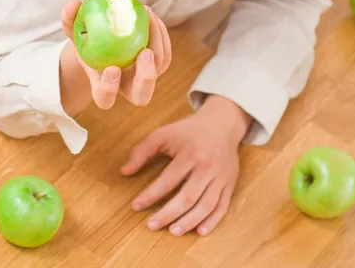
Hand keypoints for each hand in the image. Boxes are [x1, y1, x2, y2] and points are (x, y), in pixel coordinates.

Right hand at [61, 0, 171, 109]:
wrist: (104, 40)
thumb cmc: (87, 38)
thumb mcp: (74, 29)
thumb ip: (70, 19)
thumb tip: (70, 5)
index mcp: (102, 87)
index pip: (105, 98)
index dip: (109, 88)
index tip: (111, 68)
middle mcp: (126, 87)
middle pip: (141, 96)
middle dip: (146, 77)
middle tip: (144, 52)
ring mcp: (143, 77)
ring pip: (158, 69)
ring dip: (157, 43)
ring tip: (148, 17)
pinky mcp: (157, 64)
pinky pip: (165, 55)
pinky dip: (162, 36)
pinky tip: (152, 18)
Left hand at [121, 96, 251, 235]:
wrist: (222, 123)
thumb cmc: (189, 130)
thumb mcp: (164, 133)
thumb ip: (143, 151)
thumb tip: (125, 172)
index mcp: (190, 153)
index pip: (168, 180)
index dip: (151, 195)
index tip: (135, 206)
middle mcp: (207, 166)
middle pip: (188, 196)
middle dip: (168, 214)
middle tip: (152, 225)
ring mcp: (221, 177)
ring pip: (206, 205)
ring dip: (189, 221)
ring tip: (173, 231)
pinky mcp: (230, 183)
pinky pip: (222, 206)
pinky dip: (212, 221)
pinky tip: (200, 231)